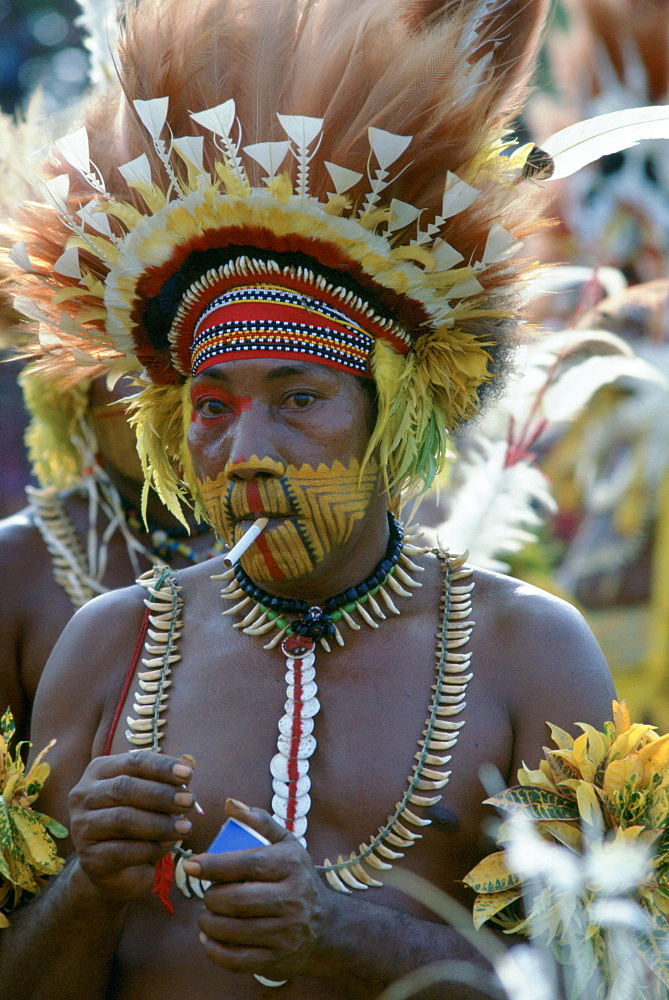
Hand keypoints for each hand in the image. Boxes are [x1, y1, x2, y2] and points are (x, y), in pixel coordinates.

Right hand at [68, 750, 196, 902]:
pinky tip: (167, 846)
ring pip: (122, 819)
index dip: (161, 767)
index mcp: (99, 771)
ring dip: (159, 823)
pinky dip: (149, 848)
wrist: (113, 870)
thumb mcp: (152, 798)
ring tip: (185, 828)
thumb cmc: (136, 824)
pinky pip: (122, 851)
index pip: (132, 761)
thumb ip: (167, 780)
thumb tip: (189, 763)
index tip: (188, 774)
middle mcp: (84, 795)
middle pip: (124, 788)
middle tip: (189, 801)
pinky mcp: (88, 857)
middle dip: (161, 794)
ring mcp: (81, 827)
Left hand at [183, 799, 336, 980]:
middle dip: (211, 897)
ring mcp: (286, 932)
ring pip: (232, 929)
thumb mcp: (287, 844)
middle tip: (206, 894)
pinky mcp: (277, 959)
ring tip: (206, 914)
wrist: (326, 925)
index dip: (215, 864)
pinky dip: (214, 950)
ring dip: (208, 922)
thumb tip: (229, 804)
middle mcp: (292, 898)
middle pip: (237, 899)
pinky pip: (235, 959)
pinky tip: (208, 938)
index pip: (248, 863)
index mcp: (292, 865)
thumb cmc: (297, 878)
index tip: (192, 864)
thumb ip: (259, 821)